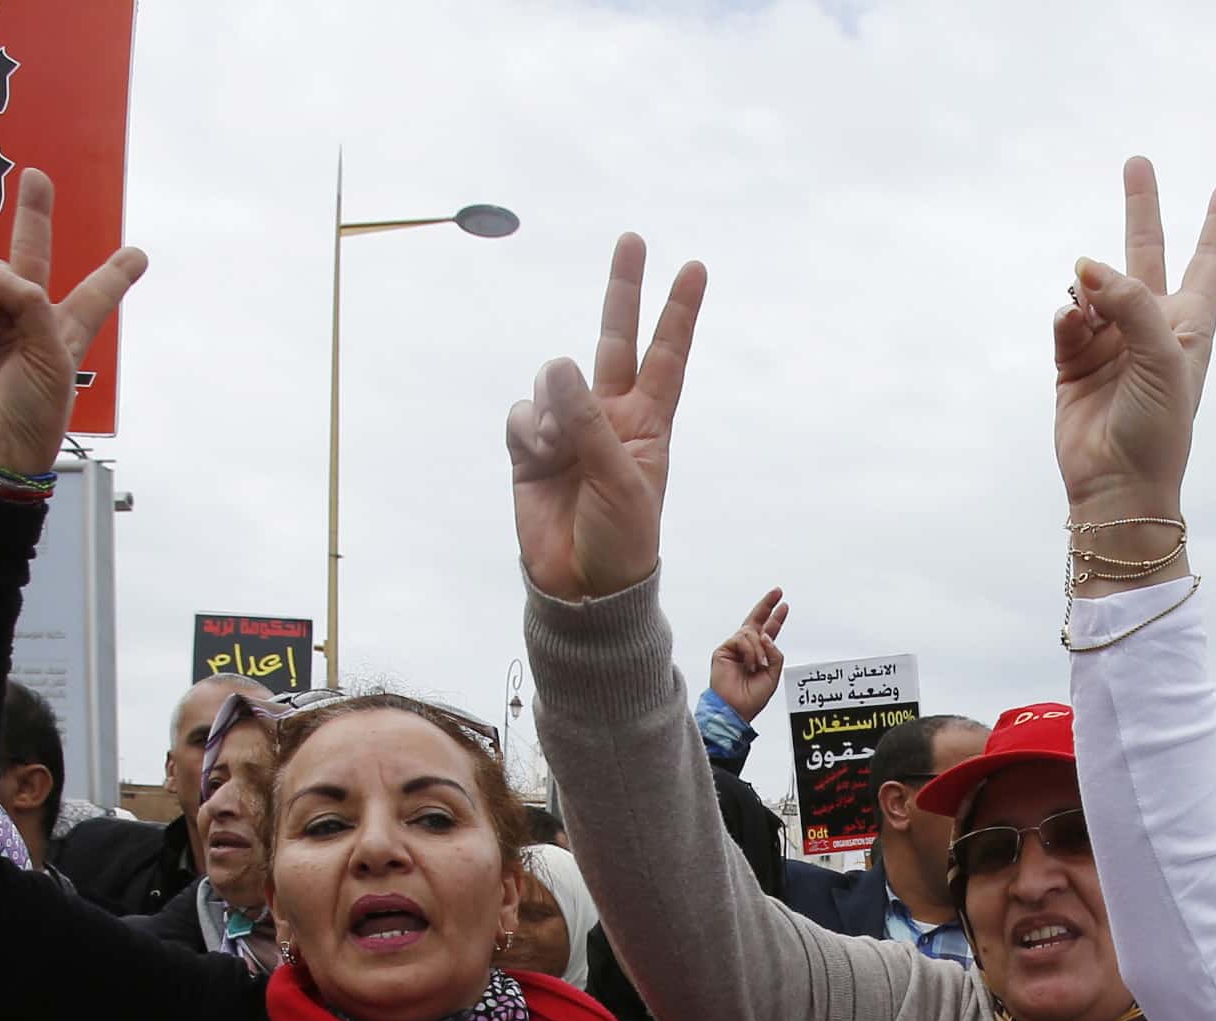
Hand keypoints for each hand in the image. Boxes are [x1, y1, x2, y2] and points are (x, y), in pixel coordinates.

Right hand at [0, 166, 145, 479]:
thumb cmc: (33, 414)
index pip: (93, 296)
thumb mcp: (54, 358)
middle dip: (33, 216)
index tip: (138, 255)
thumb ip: (33, 305)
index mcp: (64, 333)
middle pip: (33, 258)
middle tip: (36, 177)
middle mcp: (27, 321)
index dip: (114, 276)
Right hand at [507, 235, 704, 602]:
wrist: (582, 586)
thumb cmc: (621, 538)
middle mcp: (609, 416)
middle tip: (634, 239)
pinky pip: (522, 411)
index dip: (678, 313)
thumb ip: (590, 423)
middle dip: (623, 290)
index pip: (666, 357)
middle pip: (616, 339)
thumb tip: (558, 364)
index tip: (694, 268)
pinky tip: (537, 455)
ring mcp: (568, 428)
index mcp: (648, 424)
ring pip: (554, 381)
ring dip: (555, 408)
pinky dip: (529, 429)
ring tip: (562, 451)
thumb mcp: (621, 481)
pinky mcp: (529, 446)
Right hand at [711, 589, 788, 716]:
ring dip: (758, 649)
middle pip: (756, 620)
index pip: (768, 632)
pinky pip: (741, 639)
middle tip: (778, 591)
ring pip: (751, 633)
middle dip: (767, 604)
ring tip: (756, 666)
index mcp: (759, 654)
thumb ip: (775, 653)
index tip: (784, 605)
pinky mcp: (723, 650)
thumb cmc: (753, 697)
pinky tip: (748, 665)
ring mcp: (734, 648)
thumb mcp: (773, 674)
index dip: (776, 618)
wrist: (735, 709)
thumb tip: (765, 635)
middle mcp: (746, 648)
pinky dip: (749, 651)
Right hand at [1052, 157, 1215, 532]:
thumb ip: (1130, 302)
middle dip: (1142, 209)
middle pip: (1148, 254)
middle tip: (1137, 162)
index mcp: (1189, 327)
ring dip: (1091, 287)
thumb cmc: (1159, 429)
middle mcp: (1150, 328)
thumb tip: (1084, 267)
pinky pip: (1066, 320)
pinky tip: (1071, 322)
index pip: (1209, 264)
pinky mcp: (1073, 361)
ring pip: (1095, 288)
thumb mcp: (1163, 357)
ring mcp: (1110, 343)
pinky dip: (1067, 317)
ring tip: (1089, 308)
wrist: (1118, 485)